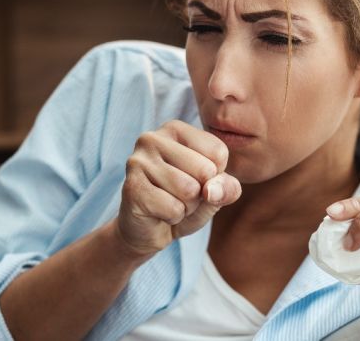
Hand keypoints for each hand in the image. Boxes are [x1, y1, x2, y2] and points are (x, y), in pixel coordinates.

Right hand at [116, 119, 241, 257]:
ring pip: (189, 190)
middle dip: (200, 194)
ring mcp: (138, 162)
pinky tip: (158, 213)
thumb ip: (228, 187)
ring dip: (187, 207)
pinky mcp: (131, 188)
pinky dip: (173, 217)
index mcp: (174, 129)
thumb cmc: (185, 202)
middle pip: (205, 170)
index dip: (215, 176)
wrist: (150, 230)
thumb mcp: (216, 192)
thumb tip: (210, 190)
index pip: (218, 152)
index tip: (195, 180)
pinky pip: (173, 208)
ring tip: (170, 202)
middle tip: (180, 196)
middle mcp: (152, 138)